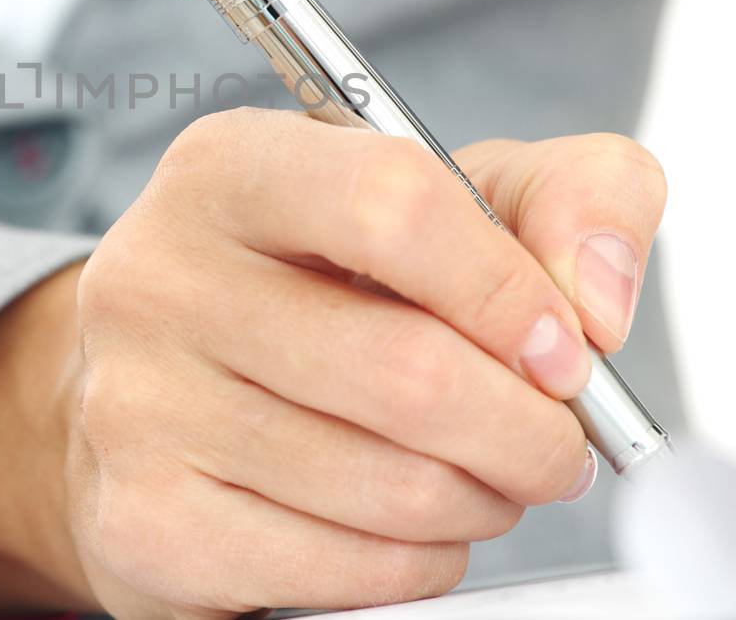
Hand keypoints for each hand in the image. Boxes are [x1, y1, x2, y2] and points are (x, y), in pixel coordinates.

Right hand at [60, 109, 665, 616]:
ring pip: (391, 486)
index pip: (394, 204)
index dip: (509, 289)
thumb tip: (595, 299)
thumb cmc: (318, 283)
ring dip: (483, 497)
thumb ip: (569, 194)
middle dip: (528, 429)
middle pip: (409, 371)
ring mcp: (140, 404)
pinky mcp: (147, 522)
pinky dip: (423, 559)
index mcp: (230, 168)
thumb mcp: (448, 195)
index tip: (564, 345)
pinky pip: (348, 567)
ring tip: (482, 474)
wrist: (157, 391)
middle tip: (554, 441)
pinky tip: (410, 521)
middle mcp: (161, 276)